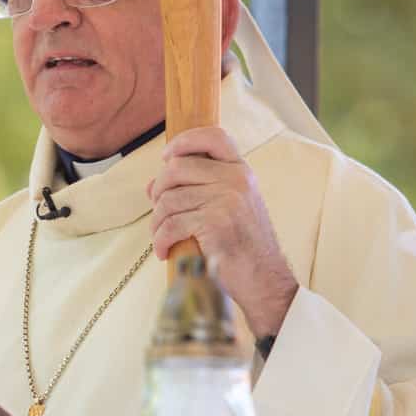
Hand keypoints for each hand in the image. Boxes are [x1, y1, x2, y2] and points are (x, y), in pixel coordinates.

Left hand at [147, 126, 297, 338]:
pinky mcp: (215, 223)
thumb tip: (151, 185)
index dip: (184, 141)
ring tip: (161, 237)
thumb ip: (195, 191)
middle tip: (159, 212)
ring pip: (168, 199)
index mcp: (241, 172)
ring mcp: (227, 200)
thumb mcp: (227, 210)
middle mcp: (237, 179)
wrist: (264, 280)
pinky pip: (171, 225)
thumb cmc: (242, 247)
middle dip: (159, 191)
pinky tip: (163, 251)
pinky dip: (160, 240)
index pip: (213, 136)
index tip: (167, 157)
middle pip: (176, 168)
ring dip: (157, 222)